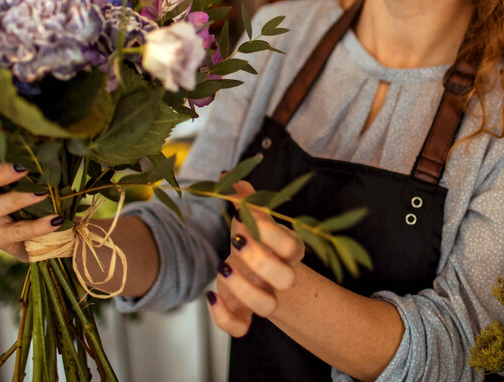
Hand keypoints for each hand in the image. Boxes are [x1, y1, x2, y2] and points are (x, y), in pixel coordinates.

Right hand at [0, 129, 61, 261]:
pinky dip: (37, 225)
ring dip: (18, 198)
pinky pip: (15, 231)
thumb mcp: (37, 175)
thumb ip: (36, 158)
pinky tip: (55, 220)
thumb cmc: (39, 197)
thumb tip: (56, 135)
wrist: (44, 236)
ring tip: (43, 193)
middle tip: (22, 167)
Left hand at [207, 180, 305, 336]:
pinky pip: (240, 328)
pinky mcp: (244, 315)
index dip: (270, 233)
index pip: (292, 245)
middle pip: (285, 278)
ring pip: (266, 306)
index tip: (245, 220)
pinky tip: (211, 295)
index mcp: (287, 251)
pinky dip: (223, 317)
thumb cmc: (254, 243)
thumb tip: (227, 174)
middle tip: (236, 242)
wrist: (254, 275)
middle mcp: (280, 277)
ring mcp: (264, 298)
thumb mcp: (250, 220)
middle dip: (259, 260)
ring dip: (243, 288)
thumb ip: (243, 200)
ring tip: (223, 267)